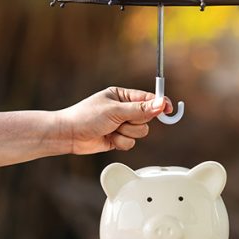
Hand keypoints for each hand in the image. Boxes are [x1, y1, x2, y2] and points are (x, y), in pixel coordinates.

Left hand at [57, 87, 172, 153]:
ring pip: (141, 132)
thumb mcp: (115, 111)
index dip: (160, 104)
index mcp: (123, 96)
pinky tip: (108, 138)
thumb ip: (140, 109)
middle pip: (147, 118)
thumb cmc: (86, 116)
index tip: (169, 109)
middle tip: (120, 121)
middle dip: (135, 123)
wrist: (68, 135)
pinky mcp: (119, 138)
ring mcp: (122, 125)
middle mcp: (124, 110)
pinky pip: (131, 143)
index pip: (148, 98)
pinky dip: (121, 142)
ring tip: (111, 130)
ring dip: (126, 133)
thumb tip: (160, 104)